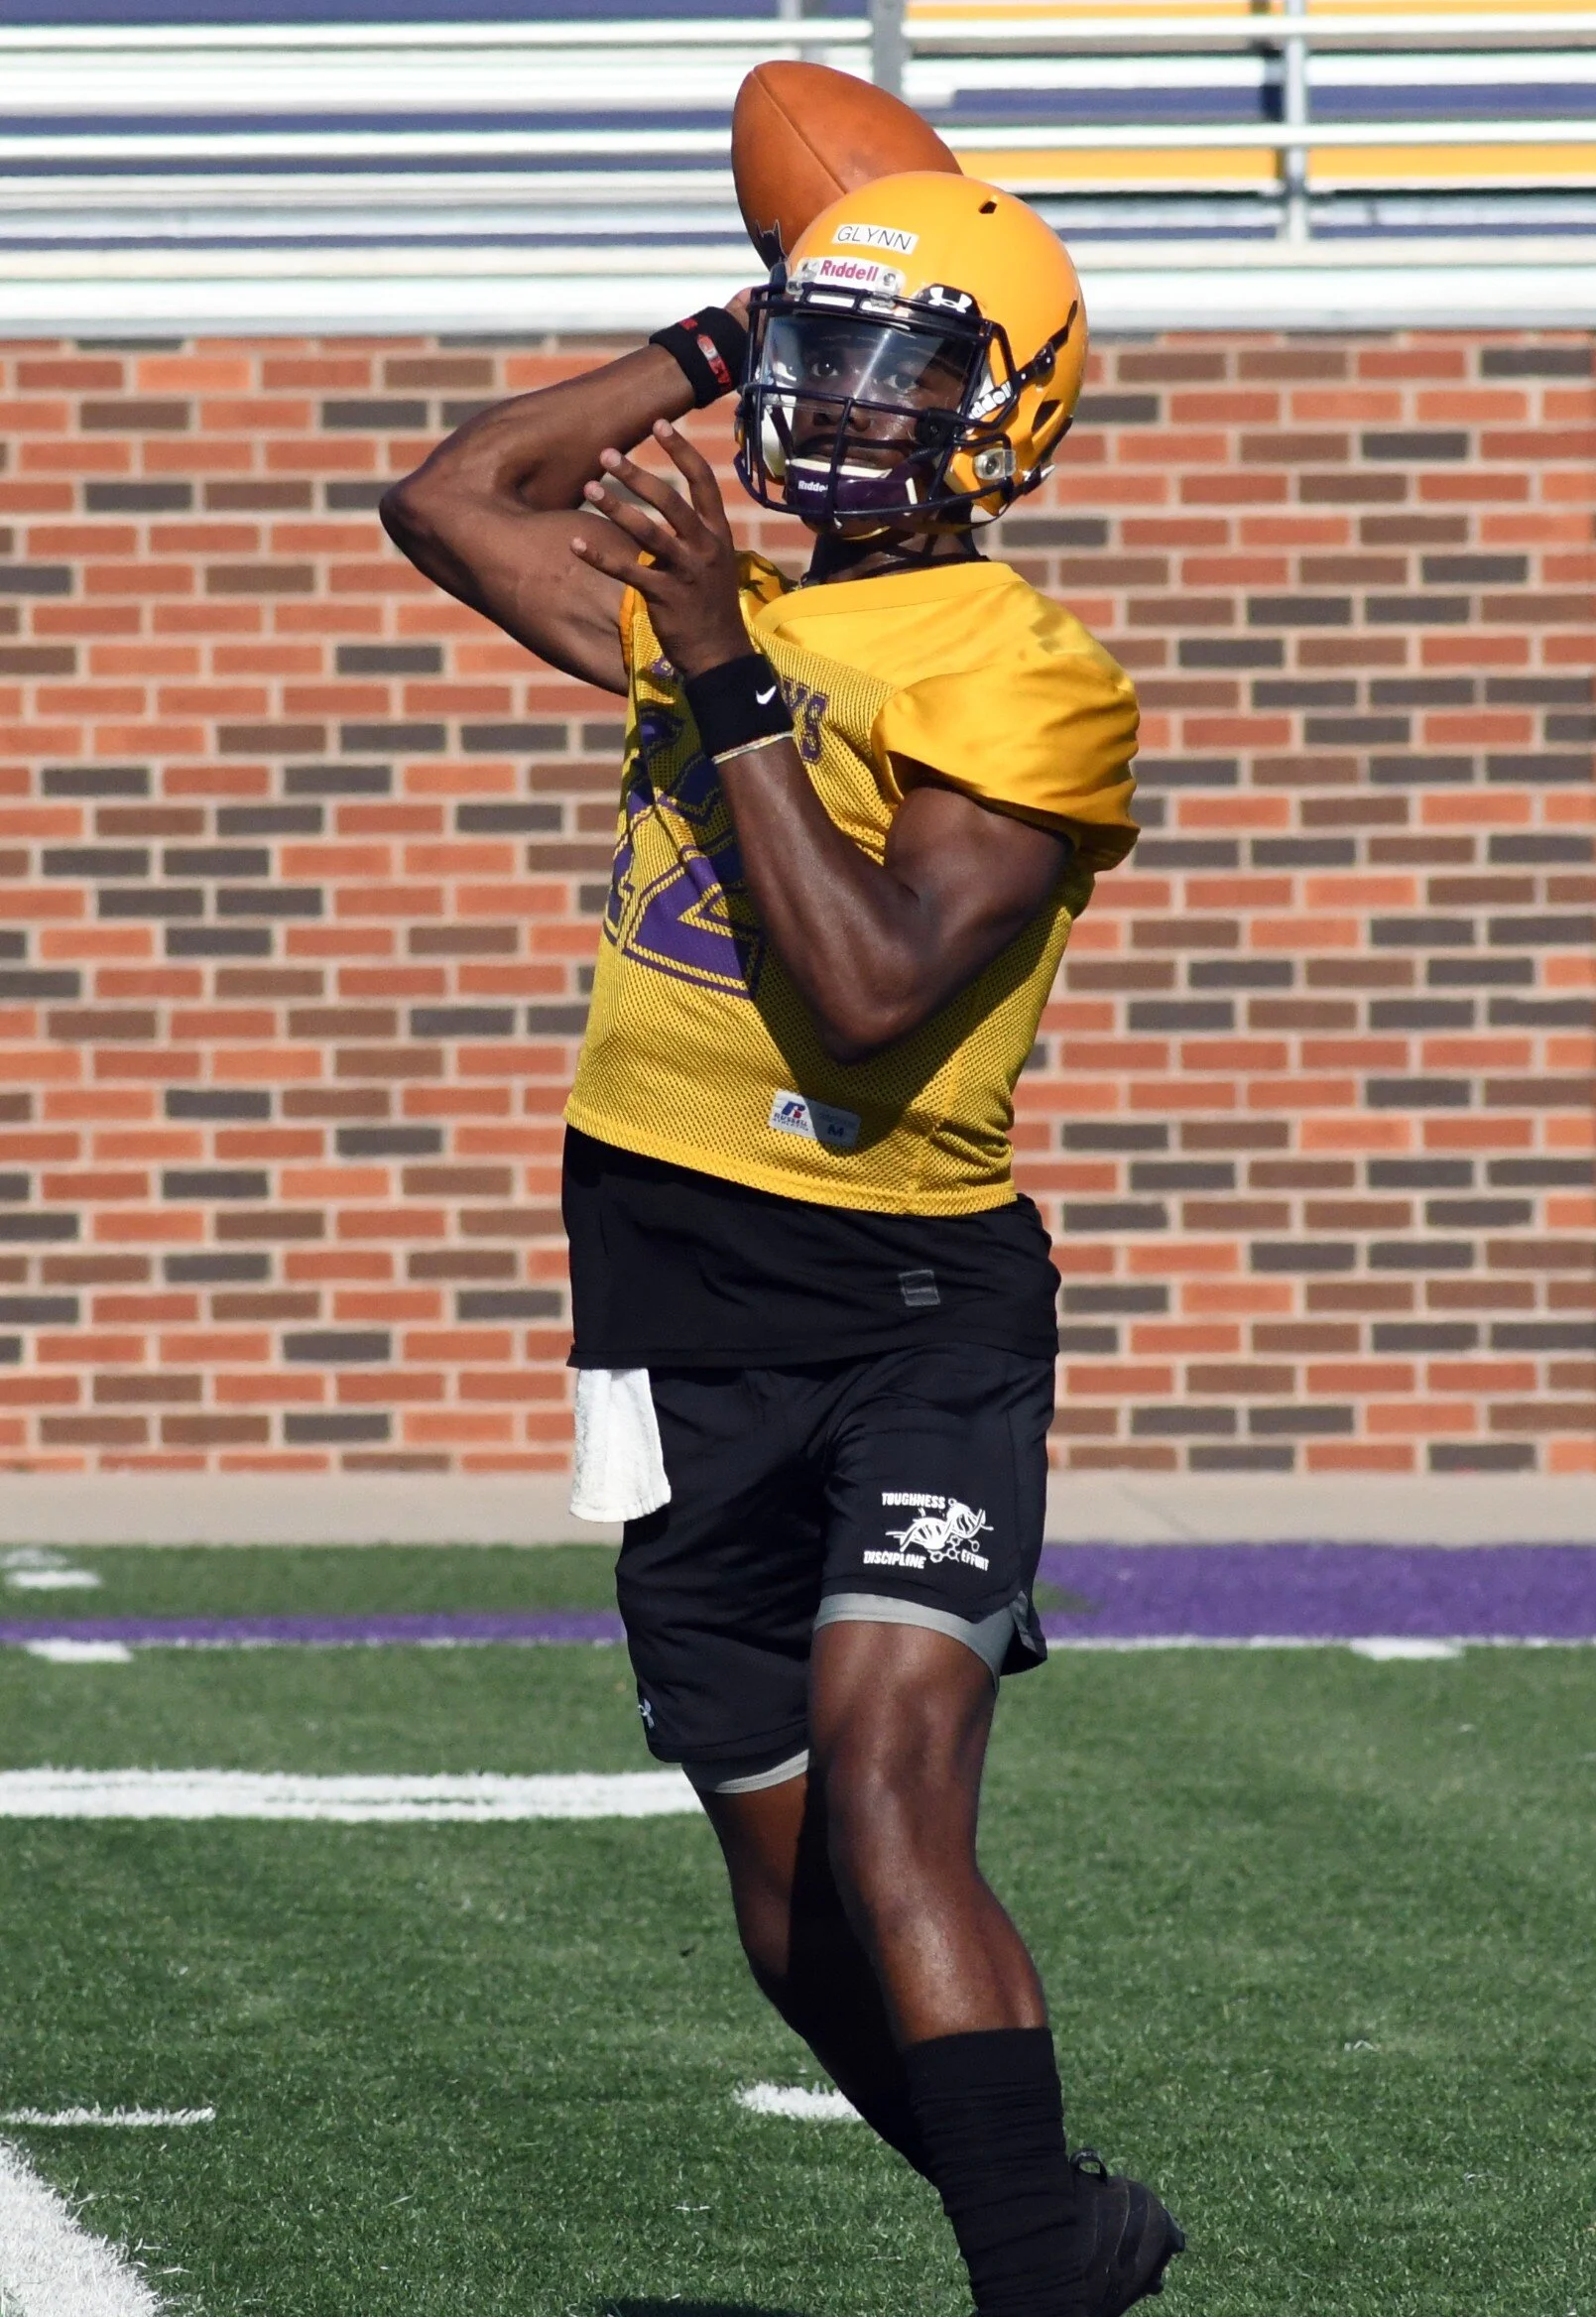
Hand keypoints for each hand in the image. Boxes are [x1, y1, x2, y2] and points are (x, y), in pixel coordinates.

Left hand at [570, 420, 748, 678]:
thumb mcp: (714, 563)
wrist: (720, 655)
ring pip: (647, 531)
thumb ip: (695, 533)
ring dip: (615, 505)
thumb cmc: (711, 606)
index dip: (682, 450)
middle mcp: (704, 547)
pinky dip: (599, 557)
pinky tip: (574, 544)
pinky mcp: (664, 597)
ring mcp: (685, 572)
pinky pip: (627, 571)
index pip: (703, 481)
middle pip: (670, 500)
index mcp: (718, 534)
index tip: (659, 423)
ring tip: (589, 487)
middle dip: (636, 474)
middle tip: (605, 453)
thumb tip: (671, 504)